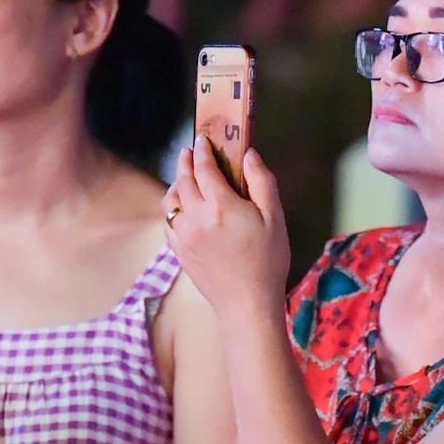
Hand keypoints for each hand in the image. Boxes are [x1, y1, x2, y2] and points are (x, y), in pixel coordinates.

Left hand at [165, 139, 289, 321]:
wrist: (247, 304)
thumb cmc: (267, 261)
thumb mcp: (274, 218)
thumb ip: (261, 182)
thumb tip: (249, 155)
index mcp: (220, 205)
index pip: (204, 168)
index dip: (203, 150)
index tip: (203, 140)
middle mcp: (196, 217)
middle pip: (183, 180)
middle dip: (186, 162)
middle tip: (189, 151)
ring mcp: (183, 236)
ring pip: (171, 201)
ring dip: (176, 184)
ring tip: (184, 179)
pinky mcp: (179, 252)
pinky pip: (169, 223)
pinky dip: (173, 210)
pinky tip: (182, 210)